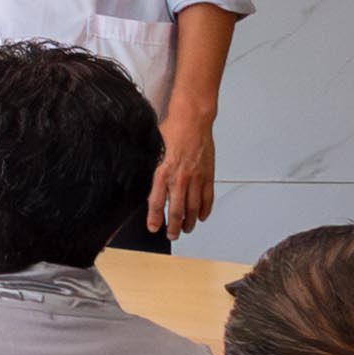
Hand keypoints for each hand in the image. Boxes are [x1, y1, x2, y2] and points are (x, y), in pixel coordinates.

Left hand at [150, 100, 218, 237]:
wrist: (193, 119)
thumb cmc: (173, 129)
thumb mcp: (153, 148)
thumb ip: (152, 166)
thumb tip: (145, 179)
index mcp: (163, 171)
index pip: (157, 202)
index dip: (155, 218)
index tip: (154, 228)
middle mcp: (180, 177)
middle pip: (177, 210)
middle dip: (174, 227)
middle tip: (172, 235)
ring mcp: (196, 177)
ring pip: (194, 207)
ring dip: (190, 222)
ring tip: (187, 229)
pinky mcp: (208, 174)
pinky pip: (208, 197)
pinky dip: (205, 209)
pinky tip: (202, 216)